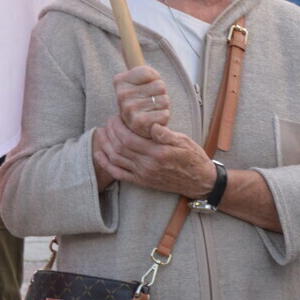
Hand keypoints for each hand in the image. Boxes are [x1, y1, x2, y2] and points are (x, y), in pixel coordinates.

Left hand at [94, 115, 215, 197]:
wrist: (200, 182)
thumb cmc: (193, 158)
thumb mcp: (184, 141)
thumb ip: (166, 134)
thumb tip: (152, 125)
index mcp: (158, 153)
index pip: (128, 139)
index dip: (117, 127)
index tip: (115, 117)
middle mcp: (148, 166)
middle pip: (119, 148)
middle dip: (109, 132)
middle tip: (108, 122)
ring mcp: (143, 175)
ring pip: (115, 159)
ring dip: (104, 145)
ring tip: (102, 132)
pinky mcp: (142, 182)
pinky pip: (118, 174)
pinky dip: (106, 164)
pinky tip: (98, 154)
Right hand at [114, 65, 169, 137]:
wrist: (134, 127)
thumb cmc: (141, 100)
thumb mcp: (137, 80)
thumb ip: (134, 61)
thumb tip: (124, 38)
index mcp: (120, 81)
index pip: (149, 72)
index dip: (154, 79)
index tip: (146, 86)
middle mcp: (122, 94)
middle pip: (160, 86)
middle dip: (160, 94)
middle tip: (150, 101)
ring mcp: (129, 109)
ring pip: (164, 100)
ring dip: (162, 106)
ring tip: (152, 110)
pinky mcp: (139, 123)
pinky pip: (165, 114)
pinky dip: (163, 117)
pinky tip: (154, 119)